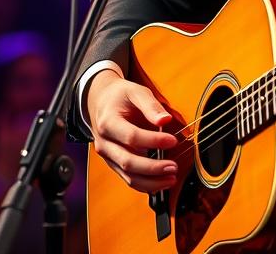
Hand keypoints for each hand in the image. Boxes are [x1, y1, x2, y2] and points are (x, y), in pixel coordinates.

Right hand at [86, 69, 177, 193]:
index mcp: (108, 122)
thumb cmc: (120, 97)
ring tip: (171, 178)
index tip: (173, 140)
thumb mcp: (136, 92)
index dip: (154, 141)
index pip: (131, 136)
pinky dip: (146, 184)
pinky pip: (129, 179)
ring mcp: (108, 156)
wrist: (101, 102)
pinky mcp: (114, 163)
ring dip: (151, 182)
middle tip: (174, 166)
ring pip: (128, 176)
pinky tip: (161, 182)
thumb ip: (151, 105)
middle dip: (153, 168)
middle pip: (128, 162)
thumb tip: (165, 119)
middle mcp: (104, 143)